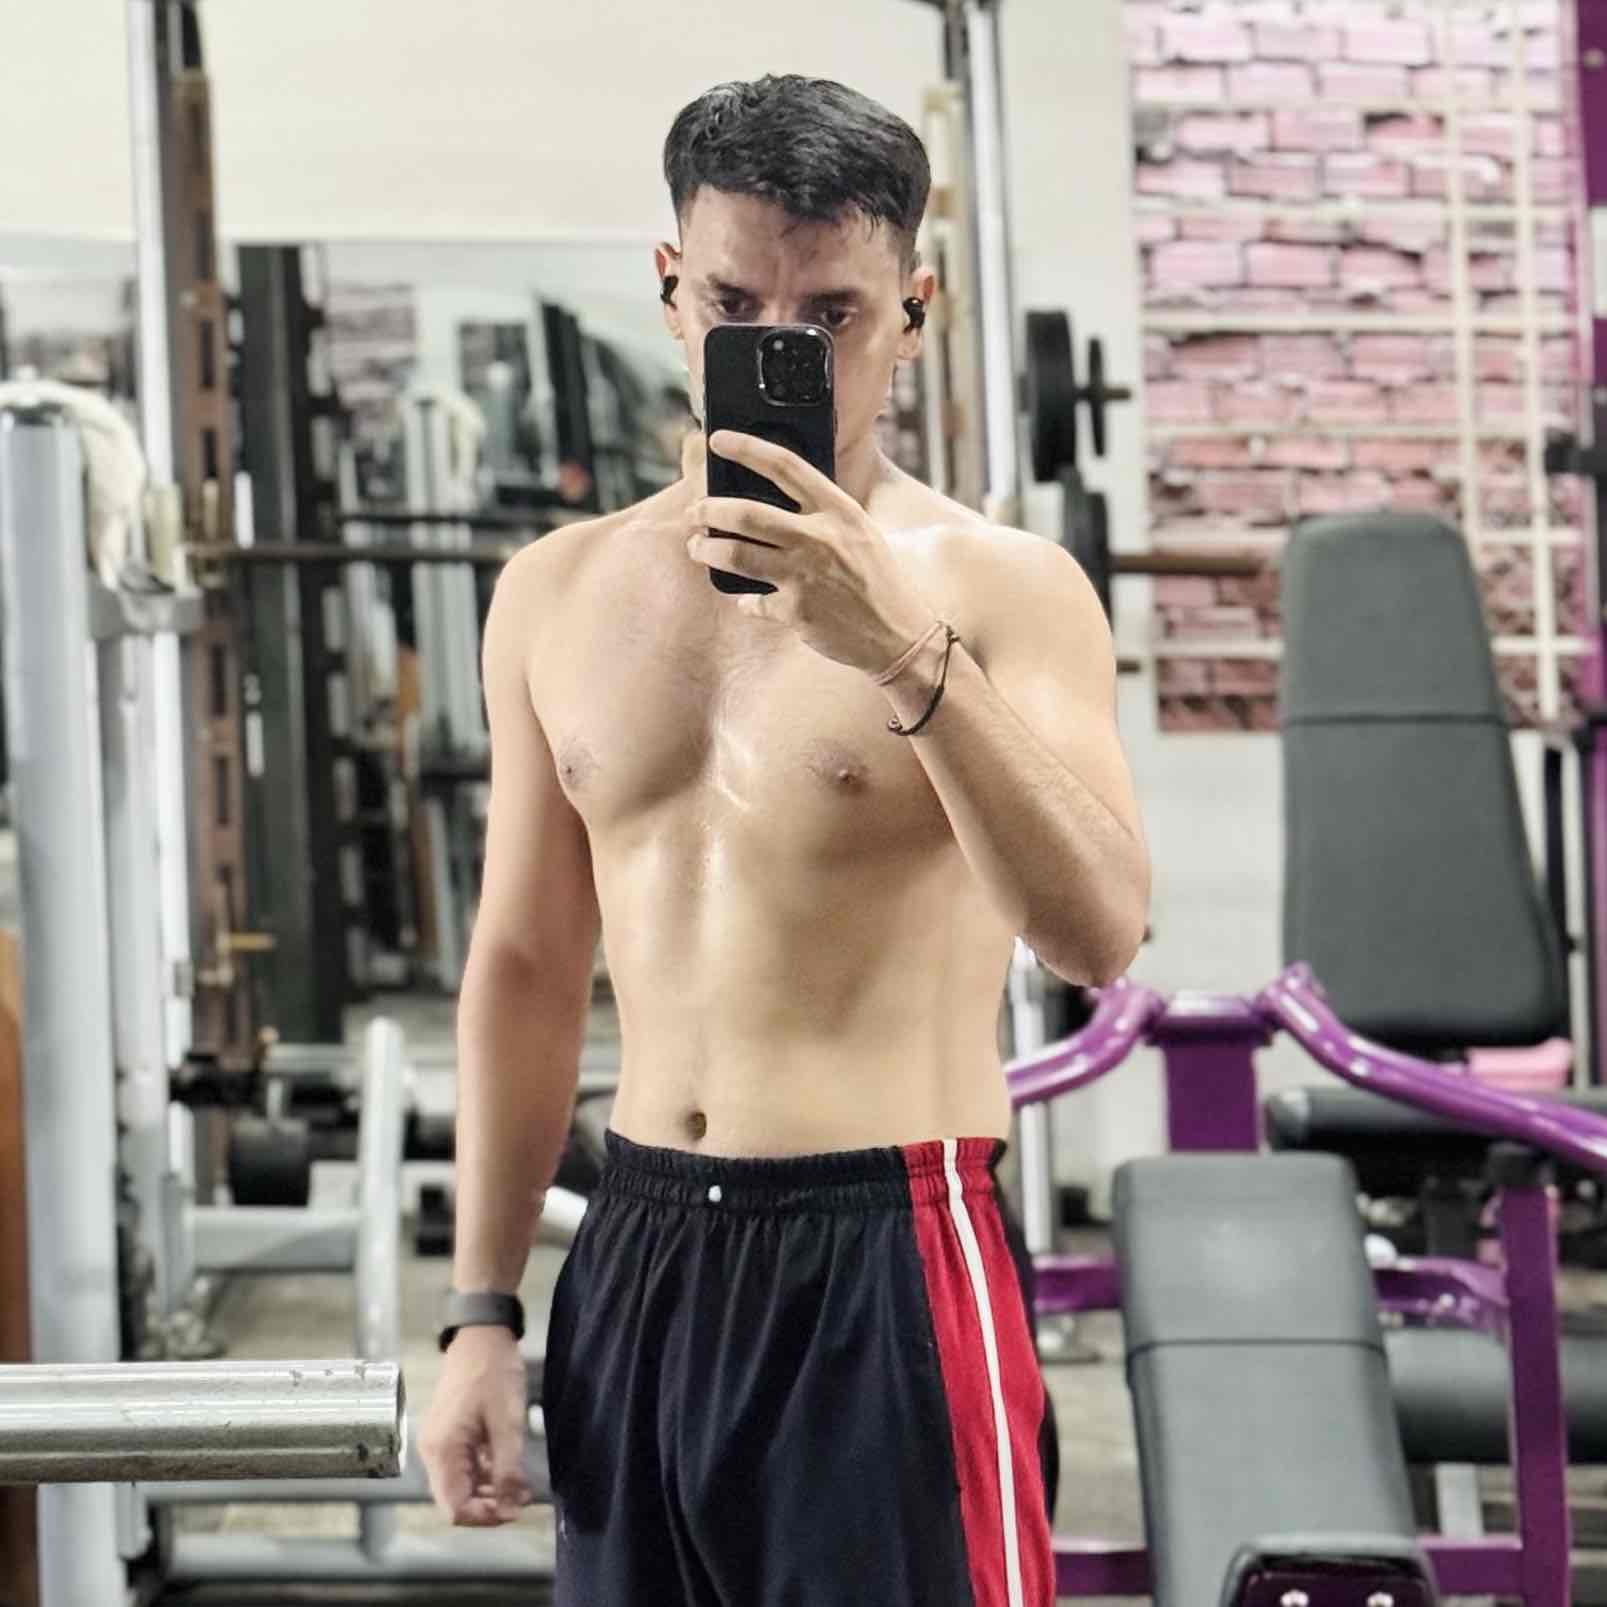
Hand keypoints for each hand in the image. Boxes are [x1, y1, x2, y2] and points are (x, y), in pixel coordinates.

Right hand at [418, 1326, 531, 1525]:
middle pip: (455, 1500)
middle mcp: (433, 1452)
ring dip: (489, 1492)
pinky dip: (484, 1474)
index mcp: (442, 1451)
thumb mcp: (507, 1423)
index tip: (514, 1509)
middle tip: (521, 1498)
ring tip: (520, 1486)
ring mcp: (439, 1443)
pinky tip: (508, 1469)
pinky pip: (463, 1467)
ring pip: (460, 1485)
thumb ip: (507, 1470)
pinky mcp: (449, 1434)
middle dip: (488, 1506)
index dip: (484, 1517)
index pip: (454, 1508)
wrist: (481, 1334)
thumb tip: (508, 1511)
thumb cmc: (494, 1373)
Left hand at [686, 430, 936, 676]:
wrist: (898, 633)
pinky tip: (747, 601)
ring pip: (736, 554)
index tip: (718, 440)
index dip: (747, 449)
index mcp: (838, 510)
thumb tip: (777, 498)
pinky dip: (746, 602)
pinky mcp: (795, 611)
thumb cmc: (878, 579)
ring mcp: (805, 575)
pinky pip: (753, 601)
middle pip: (746, 513)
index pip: (786, 466)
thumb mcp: (860, 531)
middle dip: (709, 509)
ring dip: (706, 549)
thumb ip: (824, 513)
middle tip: (695, 511)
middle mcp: (819, 538)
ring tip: (697, 547)